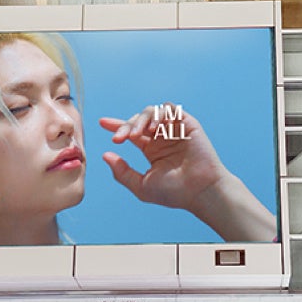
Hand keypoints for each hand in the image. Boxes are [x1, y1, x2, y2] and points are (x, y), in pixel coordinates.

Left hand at [99, 104, 275, 241]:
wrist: (199, 191)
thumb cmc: (174, 192)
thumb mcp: (141, 185)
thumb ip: (122, 172)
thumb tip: (105, 155)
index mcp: (152, 150)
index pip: (131, 132)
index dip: (116, 125)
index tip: (102, 122)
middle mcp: (162, 138)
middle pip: (138, 120)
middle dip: (125, 126)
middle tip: (119, 138)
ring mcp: (174, 130)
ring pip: (151, 111)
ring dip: (140, 120)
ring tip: (137, 134)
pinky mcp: (187, 124)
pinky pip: (170, 109)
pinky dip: (159, 113)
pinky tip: (154, 128)